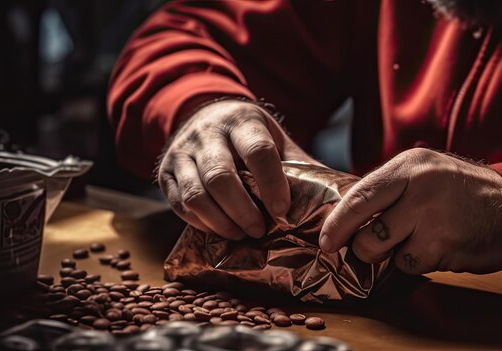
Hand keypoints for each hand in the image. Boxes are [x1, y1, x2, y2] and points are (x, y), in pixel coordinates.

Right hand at [158, 99, 315, 239]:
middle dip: (243, 210)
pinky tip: (222, 229)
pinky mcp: (164, 172)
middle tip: (261, 230)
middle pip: (221, 177)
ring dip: (222, 222)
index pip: (258, 151)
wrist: (202, 114)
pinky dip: (202, 223)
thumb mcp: (275, 139)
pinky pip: (180, 205)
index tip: (283, 210)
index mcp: (242, 121)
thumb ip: (299, 167)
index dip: (272, 184)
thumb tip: (336, 201)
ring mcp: (181, 152)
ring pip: (196, 194)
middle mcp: (207, 133)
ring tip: (243, 233)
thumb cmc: (248, 135)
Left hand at [319, 148, 501, 273]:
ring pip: (388, 254)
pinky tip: (436, 245)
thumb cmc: (457, 188)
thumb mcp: (422, 170)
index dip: (337, 223)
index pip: (360, 197)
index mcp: (409, 166)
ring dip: (395, 254)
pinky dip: (417, 261)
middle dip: (363, 247)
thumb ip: (386, 187)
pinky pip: (411, 265)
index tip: (326, 241)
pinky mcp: (447, 247)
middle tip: (372, 245)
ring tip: (416, 237)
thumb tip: (344, 216)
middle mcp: (420, 189)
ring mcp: (435, 220)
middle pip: (368, 234)